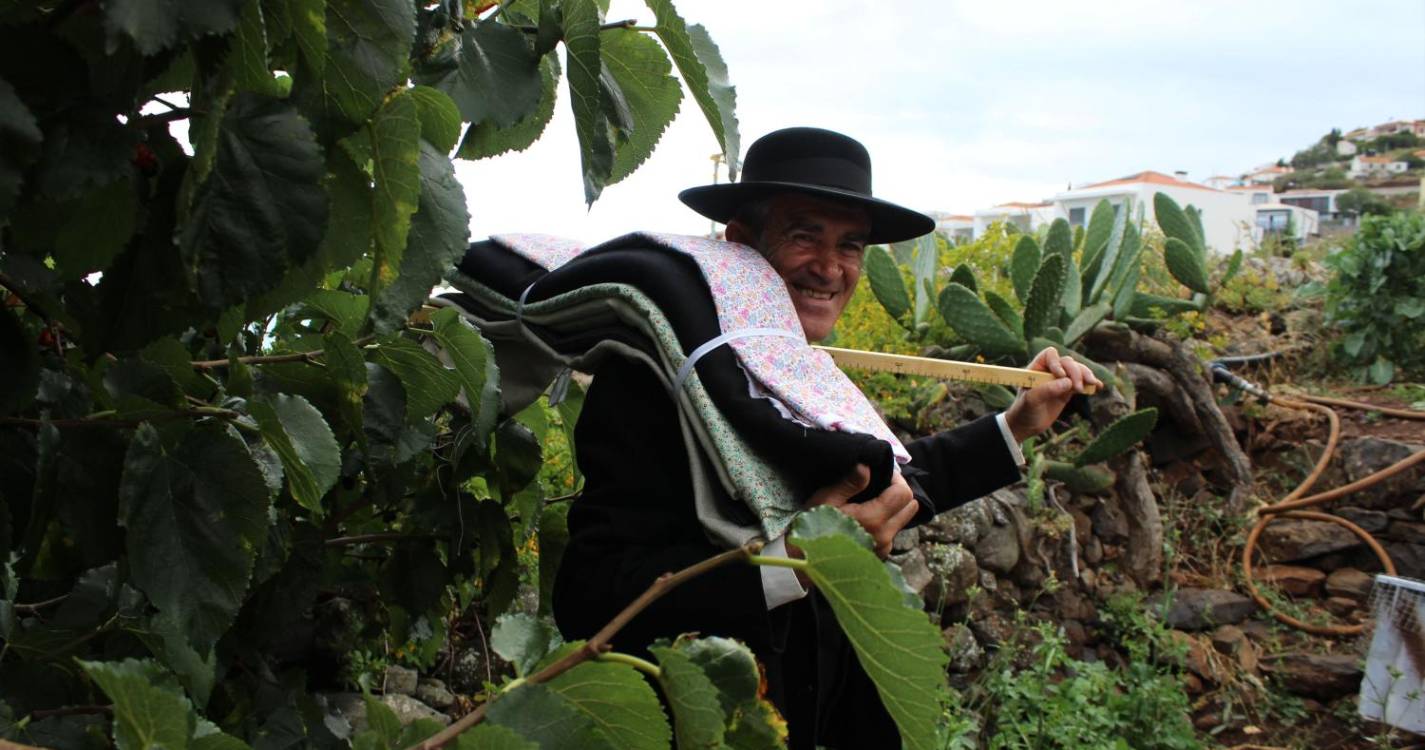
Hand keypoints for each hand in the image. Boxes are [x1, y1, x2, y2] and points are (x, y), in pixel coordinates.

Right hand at [800, 464, 917, 558]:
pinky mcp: (881, 555)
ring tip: (874, 499)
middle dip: (899, 491)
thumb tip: (867, 466)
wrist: (805, 561)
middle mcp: (884, 536)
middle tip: (881, 483)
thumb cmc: (812, 528)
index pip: (903, 493)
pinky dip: (888, 520)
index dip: (896, 478)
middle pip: (910, 506)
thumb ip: (850, 483)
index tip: (882, 472)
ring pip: (903, 519)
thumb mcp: (826, 500)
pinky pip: (894, 531)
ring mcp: (884, 548)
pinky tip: (869, 516)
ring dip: (895, 506)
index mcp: (873, 520)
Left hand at [1004, 347, 1102, 442]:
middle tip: (1077, 388)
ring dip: (1085, 375)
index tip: (1060, 375)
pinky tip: (1098, 386)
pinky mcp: (1068, 390)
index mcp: (1036, 368)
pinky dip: (1090, 383)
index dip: (1057, 362)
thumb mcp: (1031, 401)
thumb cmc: (1024, 411)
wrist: (1026, 425)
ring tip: (1092, 384)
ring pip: (1077, 370)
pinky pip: (1081, 382)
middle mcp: (1049, 371)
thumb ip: (1047, 390)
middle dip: (1075, 372)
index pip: (1050, 355)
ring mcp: (1059, 380)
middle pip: (1067, 362)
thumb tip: (1068, 382)